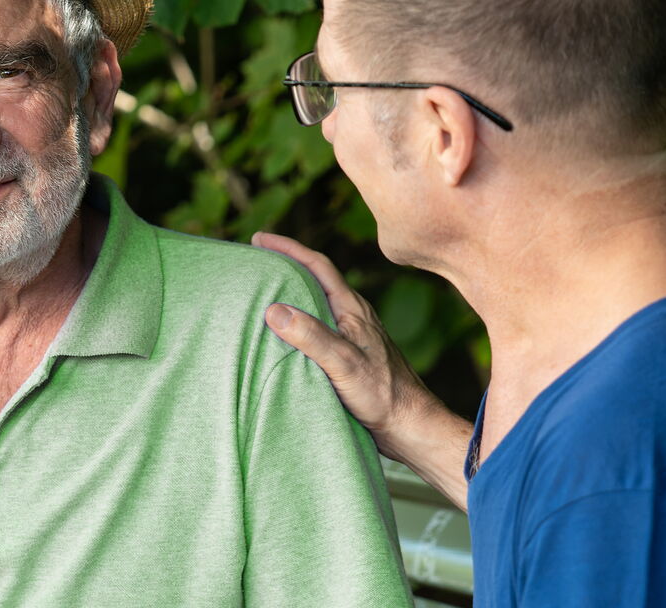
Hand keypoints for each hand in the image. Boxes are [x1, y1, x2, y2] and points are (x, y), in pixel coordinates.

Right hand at [253, 231, 472, 508]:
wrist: (409, 426)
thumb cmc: (382, 395)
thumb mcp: (343, 363)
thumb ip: (311, 336)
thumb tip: (274, 309)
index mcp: (352, 308)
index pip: (318, 265)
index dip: (288, 248)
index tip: (260, 239)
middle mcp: (353, 316)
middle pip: (316, 279)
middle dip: (286, 264)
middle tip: (257, 259)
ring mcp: (352, 335)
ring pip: (317, 303)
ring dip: (292, 292)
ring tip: (264, 292)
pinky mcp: (350, 356)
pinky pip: (318, 327)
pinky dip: (298, 320)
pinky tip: (285, 335)